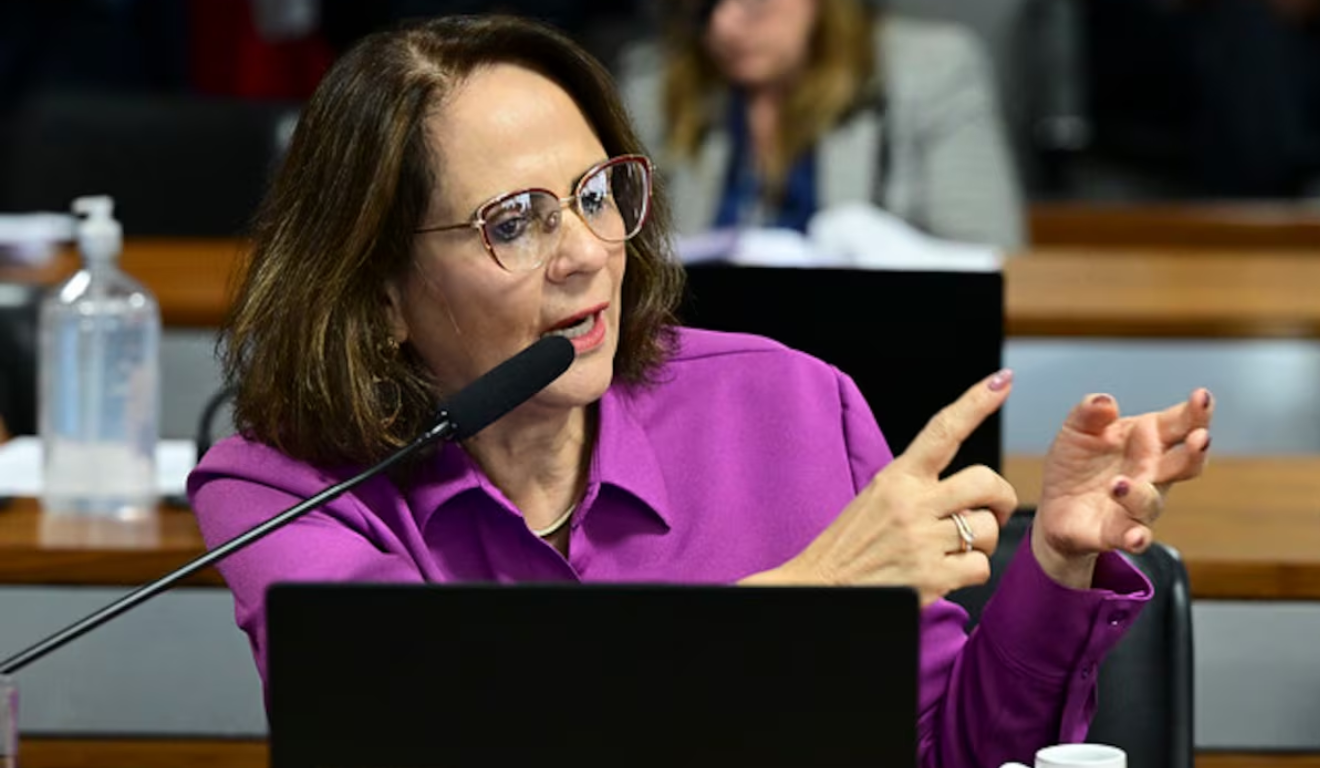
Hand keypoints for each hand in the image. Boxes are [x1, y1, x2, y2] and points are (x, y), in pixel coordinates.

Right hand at [770, 370, 1018, 606]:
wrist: (822, 589)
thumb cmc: (852, 544)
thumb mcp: (876, 498)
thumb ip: (917, 485)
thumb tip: (970, 487)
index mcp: (896, 478)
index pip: (943, 431)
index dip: (977, 402)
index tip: (1003, 379)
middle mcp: (910, 504)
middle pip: (986, 481)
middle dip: (1001, 499)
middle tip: (993, 511)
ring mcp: (922, 541)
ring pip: (988, 529)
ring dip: (981, 543)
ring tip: (952, 550)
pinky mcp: (931, 577)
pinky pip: (980, 567)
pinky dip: (970, 573)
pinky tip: (945, 574)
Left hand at [1033, 389, 1213, 587]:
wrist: (1055, 507)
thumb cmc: (1077, 463)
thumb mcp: (1076, 430)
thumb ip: (1089, 414)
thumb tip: (1104, 402)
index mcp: (1147, 441)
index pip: (1179, 425)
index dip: (1194, 413)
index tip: (1202, 397)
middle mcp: (1151, 474)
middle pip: (1184, 463)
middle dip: (1195, 450)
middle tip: (1200, 436)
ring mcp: (1137, 504)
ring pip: (1151, 501)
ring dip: (1139, 493)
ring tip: (1118, 484)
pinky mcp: (1117, 532)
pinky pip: (1132, 536)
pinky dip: (1136, 538)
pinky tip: (1136, 537)